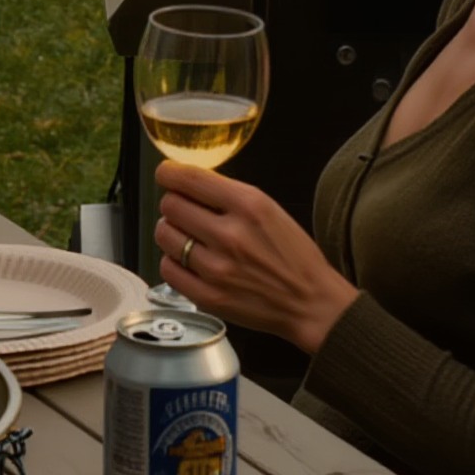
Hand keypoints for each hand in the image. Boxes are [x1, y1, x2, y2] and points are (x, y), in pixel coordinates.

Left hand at [154, 163, 358, 354]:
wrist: (309, 301)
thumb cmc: (292, 254)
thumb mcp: (268, 208)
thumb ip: (228, 194)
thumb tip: (188, 183)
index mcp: (248, 205)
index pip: (190, 178)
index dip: (168, 173)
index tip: (165, 174)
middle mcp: (230, 235)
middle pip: (171, 205)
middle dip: (174, 203)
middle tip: (184, 209)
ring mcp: (217, 268)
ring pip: (165, 234)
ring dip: (171, 231)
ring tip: (187, 235)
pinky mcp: (209, 297)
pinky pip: (167, 268)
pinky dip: (173, 260)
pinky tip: (188, 260)